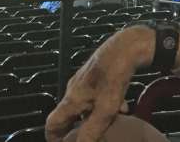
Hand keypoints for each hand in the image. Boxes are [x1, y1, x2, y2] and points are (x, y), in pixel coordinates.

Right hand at [45, 26, 153, 141]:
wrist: (126, 46)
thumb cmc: (114, 76)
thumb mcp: (105, 109)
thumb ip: (92, 131)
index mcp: (72, 99)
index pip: (52, 123)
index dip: (54, 138)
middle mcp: (74, 89)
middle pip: (68, 115)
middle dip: (76, 129)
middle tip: (86, 138)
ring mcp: (84, 80)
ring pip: (84, 105)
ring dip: (93, 117)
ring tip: (108, 125)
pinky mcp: (96, 74)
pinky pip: (96, 94)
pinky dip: (105, 104)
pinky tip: (121, 107)